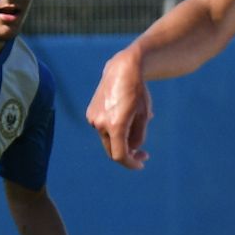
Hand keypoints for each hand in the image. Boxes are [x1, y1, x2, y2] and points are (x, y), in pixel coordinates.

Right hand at [86, 52, 152, 169]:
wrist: (122, 69)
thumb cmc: (137, 92)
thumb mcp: (144, 116)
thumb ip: (138, 136)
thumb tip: (131, 150)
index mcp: (116, 126)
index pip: (120, 155)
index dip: (131, 164)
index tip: (141, 164)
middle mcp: (101, 124)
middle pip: (113, 150)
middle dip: (128, 154)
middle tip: (143, 153)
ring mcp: (93, 118)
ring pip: (108, 139)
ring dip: (121, 139)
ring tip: (136, 123)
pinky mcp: (91, 113)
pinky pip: (104, 128)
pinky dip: (114, 129)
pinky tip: (125, 115)